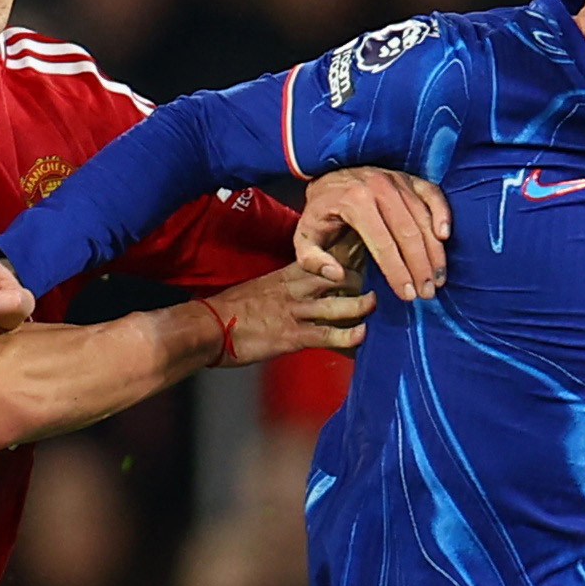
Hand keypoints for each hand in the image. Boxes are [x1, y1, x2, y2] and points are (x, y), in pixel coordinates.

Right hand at [207, 263, 373, 364]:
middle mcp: (295, 289)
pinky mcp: (292, 336)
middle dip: (361, 278)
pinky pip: (328, 334)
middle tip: (377, 282)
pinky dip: (348, 335)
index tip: (366, 250)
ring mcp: (295, 312)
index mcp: (287, 274)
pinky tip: (362, 335)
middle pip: (338, 276)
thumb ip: (286, 287)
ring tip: (375, 304)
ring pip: (339, 304)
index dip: (347, 253)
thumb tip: (305, 292)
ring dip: (362, 305)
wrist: (207, 326)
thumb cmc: (230, 310)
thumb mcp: (262, 288)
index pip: (324, 258)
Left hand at [297, 167, 450, 300]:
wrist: (330, 174)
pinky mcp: (410, 178)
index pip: (382, 244)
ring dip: (434, 251)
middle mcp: (379, 188)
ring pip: (423, 219)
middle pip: (408, 233)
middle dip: (420, 267)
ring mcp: (397, 180)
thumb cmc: (321, 212)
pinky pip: (433, 194)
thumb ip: (313, 260)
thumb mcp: (305, 236)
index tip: (408, 295)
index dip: (397, 272)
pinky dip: (443, 214)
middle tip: (428, 293)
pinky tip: (445, 237)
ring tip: (438, 278)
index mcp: (354, 202)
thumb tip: (337, 275)